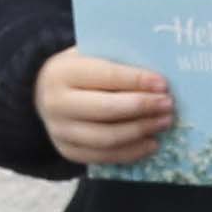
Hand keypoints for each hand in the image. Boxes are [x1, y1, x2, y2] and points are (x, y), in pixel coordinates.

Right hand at [36, 50, 175, 168]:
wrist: (43, 91)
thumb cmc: (80, 69)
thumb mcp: (91, 54)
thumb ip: (118, 61)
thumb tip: (158, 78)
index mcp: (63, 72)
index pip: (106, 76)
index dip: (137, 81)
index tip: (163, 84)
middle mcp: (56, 103)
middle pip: (106, 109)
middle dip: (142, 107)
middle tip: (168, 105)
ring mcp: (59, 130)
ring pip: (106, 137)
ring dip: (140, 131)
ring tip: (163, 122)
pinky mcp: (67, 150)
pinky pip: (103, 157)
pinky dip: (131, 152)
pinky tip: (151, 143)